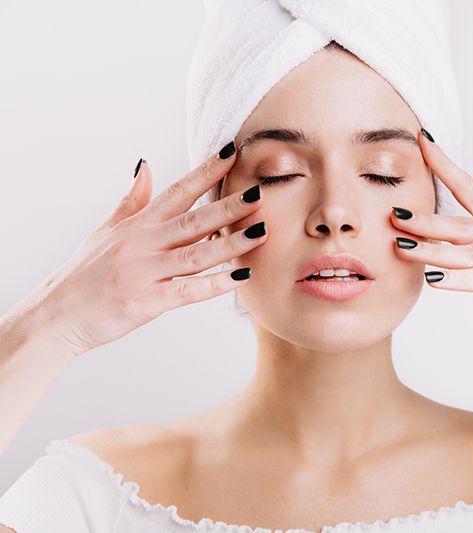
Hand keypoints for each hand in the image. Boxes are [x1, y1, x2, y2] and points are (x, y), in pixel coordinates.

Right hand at [27, 143, 267, 356]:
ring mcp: (144, 272)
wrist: (56, 316)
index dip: (205, 171)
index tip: (231, 151)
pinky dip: (215, 284)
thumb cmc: (84, 274)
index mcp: (136, 224)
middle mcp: (141, 243)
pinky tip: (241, 277)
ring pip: (195, 254)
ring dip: (231, 243)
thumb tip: (147, 166)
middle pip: (192, 220)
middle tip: (260, 192)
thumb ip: (132, 200)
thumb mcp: (106, 230)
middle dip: (228, 206)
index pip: (177, 191)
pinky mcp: (146, 301)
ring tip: (261, 231)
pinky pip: (187, 291)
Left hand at [390, 129, 472, 334]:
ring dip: (432, 249)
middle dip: (424, 217)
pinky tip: (435, 280)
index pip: (468, 185)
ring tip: (400, 245)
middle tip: (392, 210)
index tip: (421, 138)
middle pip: (460, 222)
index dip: (443, 163)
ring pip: (467, 250)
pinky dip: (460, 280)